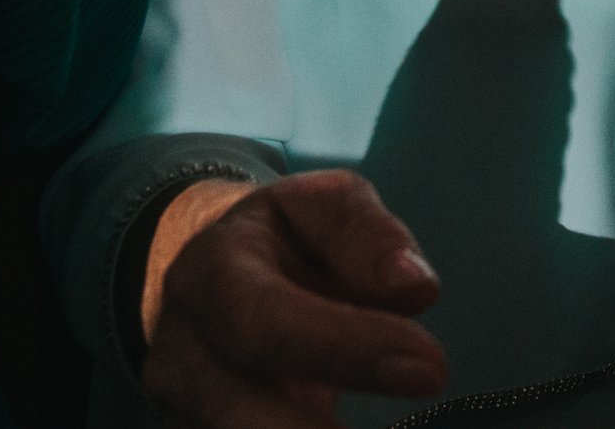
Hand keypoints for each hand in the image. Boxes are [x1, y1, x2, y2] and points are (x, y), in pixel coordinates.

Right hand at [143, 170, 446, 428]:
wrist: (218, 276)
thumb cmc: (286, 240)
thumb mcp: (326, 208)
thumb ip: (367, 236)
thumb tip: (414, 287)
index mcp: (211, 273)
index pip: (270, 319)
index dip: (347, 347)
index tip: (430, 368)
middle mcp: (184, 350)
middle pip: (240, 410)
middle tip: (409, 424)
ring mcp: (187, 406)